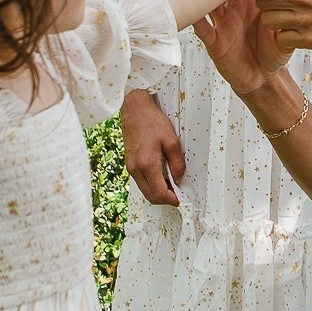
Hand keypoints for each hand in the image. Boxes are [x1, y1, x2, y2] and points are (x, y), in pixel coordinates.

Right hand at [120, 87, 184, 204]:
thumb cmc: (151, 121)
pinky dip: (152, 184)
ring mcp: (131, 168)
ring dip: (158, 192)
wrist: (134, 110)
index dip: (172, 200)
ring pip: (145, 191)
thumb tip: (179, 178)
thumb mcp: (172, 141)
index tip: (181, 199)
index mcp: (147, 164)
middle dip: (165, 199)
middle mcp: (136, 169)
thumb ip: (177, 163)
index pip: (159, 194)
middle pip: (151, 197)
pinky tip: (162, 176)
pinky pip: (142, 182)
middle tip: (178, 194)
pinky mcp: (130, 164)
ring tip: (172, 184)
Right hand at [195, 0, 291, 97]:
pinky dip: (196, 21)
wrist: (263, 77)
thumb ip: (291, 14)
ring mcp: (222, 23)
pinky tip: (192, 12)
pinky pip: (203, 29)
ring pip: (210, 2)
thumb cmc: (274, 51)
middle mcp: (235, 9)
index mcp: (253, 3)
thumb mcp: (286, 30)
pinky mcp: (214, 41)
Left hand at [246, 0, 311, 55]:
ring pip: (268, 20)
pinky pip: (281, 37)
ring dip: (275, 18)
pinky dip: (286, 35)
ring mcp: (304, 20)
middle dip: (266, 1)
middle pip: (261, 1)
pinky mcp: (309, 39)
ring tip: (291, 14)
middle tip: (279, 1)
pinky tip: (299, 28)